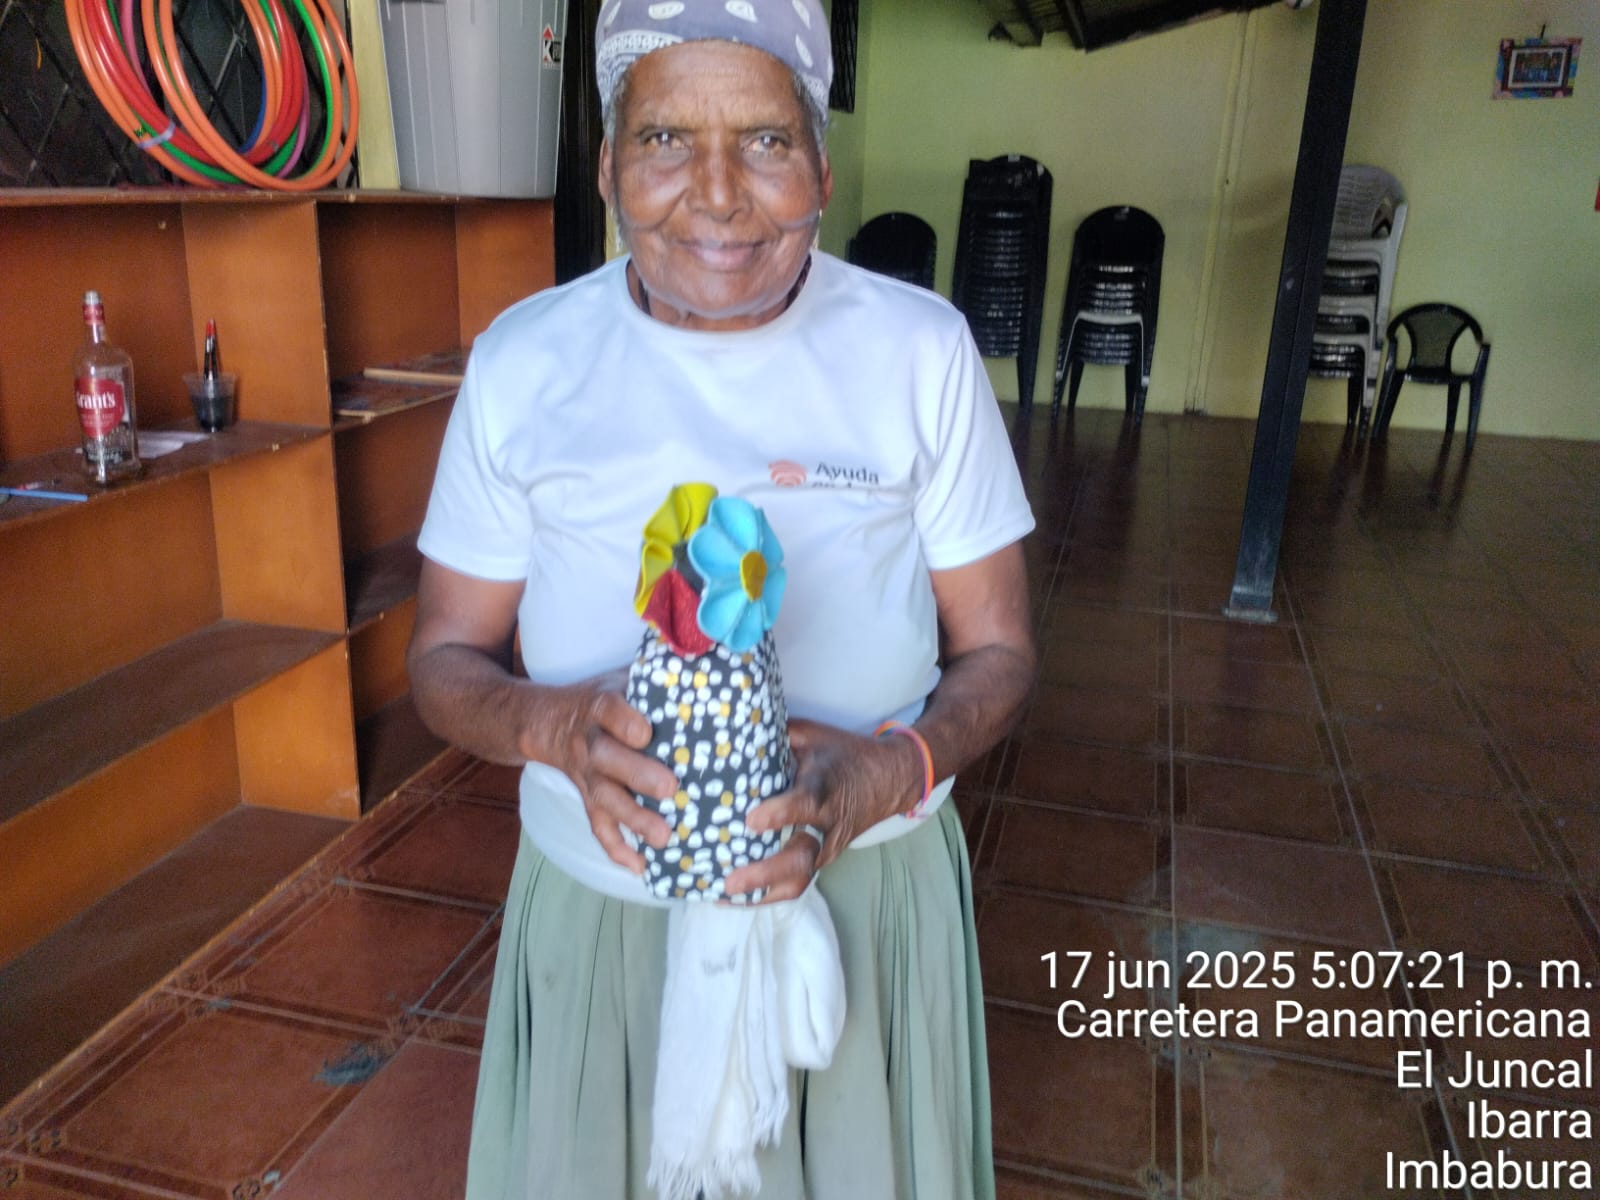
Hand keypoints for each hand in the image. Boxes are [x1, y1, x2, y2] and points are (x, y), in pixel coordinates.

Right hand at [529, 669, 677, 873]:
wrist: (545, 721)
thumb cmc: (600, 698)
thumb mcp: (619, 678)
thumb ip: (654, 677)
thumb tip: (706, 662)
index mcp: (600, 707)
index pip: (608, 710)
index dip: (625, 721)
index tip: (646, 732)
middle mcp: (590, 743)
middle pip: (608, 760)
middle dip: (637, 775)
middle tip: (670, 788)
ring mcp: (586, 775)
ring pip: (605, 799)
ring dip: (634, 819)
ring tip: (665, 837)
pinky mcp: (586, 798)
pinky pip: (597, 827)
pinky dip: (616, 848)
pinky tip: (640, 867)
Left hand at [724, 718, 920, 903]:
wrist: (888, 779)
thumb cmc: (842, 754)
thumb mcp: (814, 735)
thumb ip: (776, 736)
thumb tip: (732, 729)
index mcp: (825, 789)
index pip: (805, 804)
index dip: (780, 813)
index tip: (751, 820)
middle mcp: (828, 825)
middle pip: (800, 858)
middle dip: (764, 872)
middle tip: (730, 880)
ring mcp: (827, 847)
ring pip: (798, 878)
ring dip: (762, 891)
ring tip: (724, 896)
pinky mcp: (824, 859)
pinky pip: (797, 882)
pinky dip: (768, 893)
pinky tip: (736, 898)